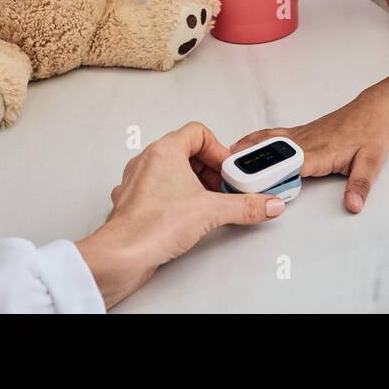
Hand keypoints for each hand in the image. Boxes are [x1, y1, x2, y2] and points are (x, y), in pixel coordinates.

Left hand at [76, 122, 284, 308]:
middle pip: (186, 152)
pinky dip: (174, 199)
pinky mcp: (133, 203)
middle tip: (223, 187)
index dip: (218, 150)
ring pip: (170, 171)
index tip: (228, 170)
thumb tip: (266, 204)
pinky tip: (185, 216)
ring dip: (192, 184)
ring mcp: (136, 182)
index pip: (198, 133)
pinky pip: (157, 191)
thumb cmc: (152, 226)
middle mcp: (147, 161)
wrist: (122, 256)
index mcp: (164, 151)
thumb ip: (246, 206)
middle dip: (209, 170)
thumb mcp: (212, 211)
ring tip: (207, 202)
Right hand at [233, 91, 388, 213]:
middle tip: (226, 178)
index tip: (255, 188)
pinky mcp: (300, 132)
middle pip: (273, 157)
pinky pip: (272, 135)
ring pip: (268, 144)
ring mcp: (301, 135)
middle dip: (251, 168)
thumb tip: (353, 204)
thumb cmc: (371, 133)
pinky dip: (254, 140)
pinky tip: (240, 145)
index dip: (273, 178)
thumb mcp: (372, 162)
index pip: (292, 168)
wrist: (373, 109)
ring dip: (247, 153)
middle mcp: (307, 142)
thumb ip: (360, 185)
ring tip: (222, 163)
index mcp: (321, 152)